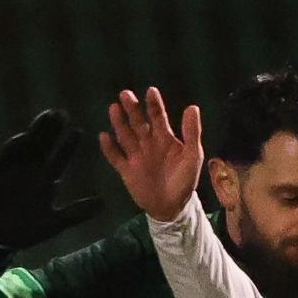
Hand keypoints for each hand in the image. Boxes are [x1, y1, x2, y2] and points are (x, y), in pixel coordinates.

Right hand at [0, 109, 102, 274]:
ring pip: (25, 147)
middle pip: (42, 146)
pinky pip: (4, 159)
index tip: (79, 131)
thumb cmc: (26, 231)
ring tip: (42, 119)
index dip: (68, 145)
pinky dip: (12, 149)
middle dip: (51, 131)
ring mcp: (14, 172)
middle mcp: (31, 172)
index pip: (59, 158)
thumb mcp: (57, 222)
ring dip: (33, 132)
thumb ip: (78, 212)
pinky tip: (22, 138)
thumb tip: (104, 203)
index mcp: (45, 181)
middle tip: (61, 114)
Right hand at [97, 88, 203, 222]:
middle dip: (132, 108)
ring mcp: (135, 155)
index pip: (158, 117)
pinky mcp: (126, 169)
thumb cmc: (185, 180)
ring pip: (125, 135)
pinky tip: (104, 136)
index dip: (154, 104)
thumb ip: (192, 133)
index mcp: (164, 139)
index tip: (151, 90)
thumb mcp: (192, 156)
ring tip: (114, 108)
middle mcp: (147, 143)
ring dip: (119, 122)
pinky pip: (115, 157)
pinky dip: (109, 148)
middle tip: (125, 94)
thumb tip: (193, 107)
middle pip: (138, 122)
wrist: (173, 207)